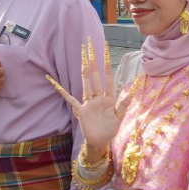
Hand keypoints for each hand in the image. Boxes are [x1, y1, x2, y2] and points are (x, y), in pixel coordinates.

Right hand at [55, 41, 130, 157]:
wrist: (99, 142)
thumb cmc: (110, 130)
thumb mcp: (119, 119)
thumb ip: (123, 105)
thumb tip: (132, 92)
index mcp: (108, 98)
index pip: (107, 78)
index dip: (106, 65)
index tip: (105, 52)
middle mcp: (98, 97)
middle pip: (95, 76)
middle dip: (93, 62)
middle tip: (89, 47)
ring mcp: (89, 102)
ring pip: (86, 83)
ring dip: (84, 71)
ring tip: (83, 58)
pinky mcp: (81, 110)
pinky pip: (71, 100)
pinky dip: (63, 92)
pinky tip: (56, 84)